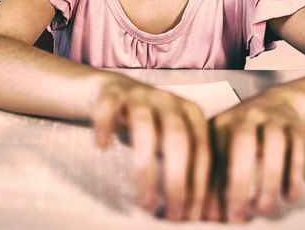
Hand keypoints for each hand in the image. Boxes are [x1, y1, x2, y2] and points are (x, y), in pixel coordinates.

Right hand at [90, 73, 209, 220]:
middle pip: (177, 139)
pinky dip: (105, 125)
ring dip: (146, 169)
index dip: (199, 183)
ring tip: (144, 203)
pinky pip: (108, 107)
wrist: (115, 90)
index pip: (201, 150)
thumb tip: (193, 211)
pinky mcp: (112, 92)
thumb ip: (184, 165)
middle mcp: (169, 101)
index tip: (192, 214)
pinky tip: (103, 147)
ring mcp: (140, 95)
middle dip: (177, 180)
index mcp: (191, 113)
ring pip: (144, 128)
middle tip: (173, 214)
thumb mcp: (172, 139)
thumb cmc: (150, 125)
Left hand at [204, 89, 304, 221]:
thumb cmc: (245, 133)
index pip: (213, 154)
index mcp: (221, 122)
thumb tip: (210, 213)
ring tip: (263, 209)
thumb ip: (216, 176)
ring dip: (268, 180)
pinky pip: (298, 147)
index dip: (211, 186)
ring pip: (274, 144)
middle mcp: (247, 116)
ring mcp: (273, 118)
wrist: (278, 103)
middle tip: (237, 215)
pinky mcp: (296, 126)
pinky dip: (294, 173)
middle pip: (242, 142)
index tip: (213, 215)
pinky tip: (289, 196)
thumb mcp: (224, 146)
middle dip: (238, 181)